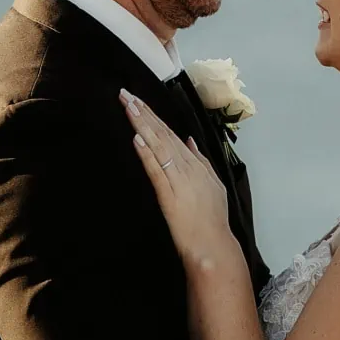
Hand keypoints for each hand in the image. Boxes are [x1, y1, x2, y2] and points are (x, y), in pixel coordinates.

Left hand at [120, 90, 232, 265]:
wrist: (213, 244)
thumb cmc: (212, 219)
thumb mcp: (213, 184)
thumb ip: (201, 161)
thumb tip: (192, 142)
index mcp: (195, 163)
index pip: (170, 133)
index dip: (153, 116)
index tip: (138, 101)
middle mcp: (187, 166)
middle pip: (162, 133)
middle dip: (143, 112)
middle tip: (126, 95)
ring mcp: (178, 179)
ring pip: (157, 146)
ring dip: (142, 125)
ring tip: (129, 107)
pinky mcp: (168, 194)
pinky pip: (156, 170)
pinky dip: (146, 154)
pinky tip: (137, 139)